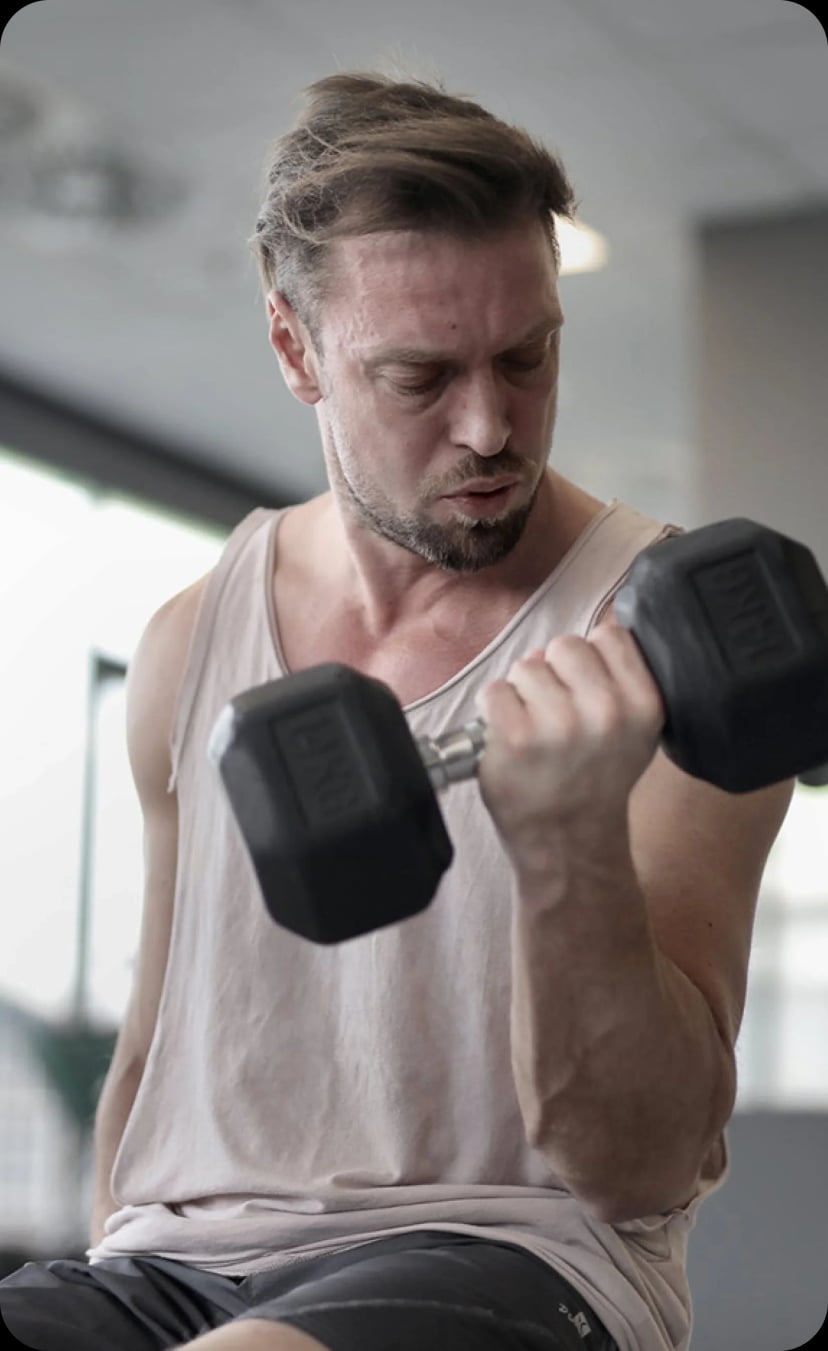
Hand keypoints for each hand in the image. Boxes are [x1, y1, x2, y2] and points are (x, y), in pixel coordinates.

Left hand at [476, 623, 664, 873]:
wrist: (569, 844)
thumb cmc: (595, 783)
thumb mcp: (634, 731)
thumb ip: (616, 680)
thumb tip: (558, 647)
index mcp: (643, 703)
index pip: (611, 635)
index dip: (591, 658)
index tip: (585, 689)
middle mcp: (607, 711)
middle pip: (565, 645)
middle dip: (554, 673)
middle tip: (557, 715)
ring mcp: (560, 724)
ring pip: (527, 666)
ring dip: (523, 694)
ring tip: (535, 732)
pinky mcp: (516, 738)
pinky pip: (495, 690)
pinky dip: (495, 711)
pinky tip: (511, 739)